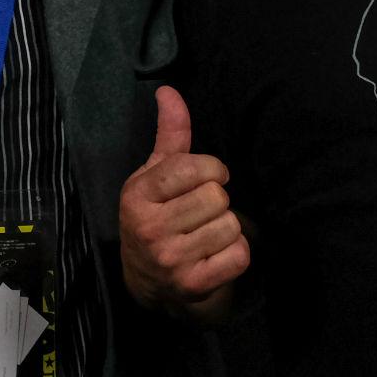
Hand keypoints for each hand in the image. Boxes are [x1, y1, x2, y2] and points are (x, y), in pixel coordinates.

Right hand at [119, 86, 248, 318]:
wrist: (149, 283)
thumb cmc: (156, 216)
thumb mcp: (155, 174)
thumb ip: (170, 134)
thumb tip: (168, 90)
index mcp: (137, 195)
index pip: (194, 167)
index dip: (211, 170)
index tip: (205, 180)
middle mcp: (148, 228)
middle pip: (217, 196)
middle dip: (217, 201)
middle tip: (202, 213)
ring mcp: (169, 260)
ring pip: (230, 224)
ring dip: (227, 227)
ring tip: (207, 234)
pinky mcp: (192, 286)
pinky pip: (239, 255)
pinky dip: (236, 253)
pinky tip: (216, 255)